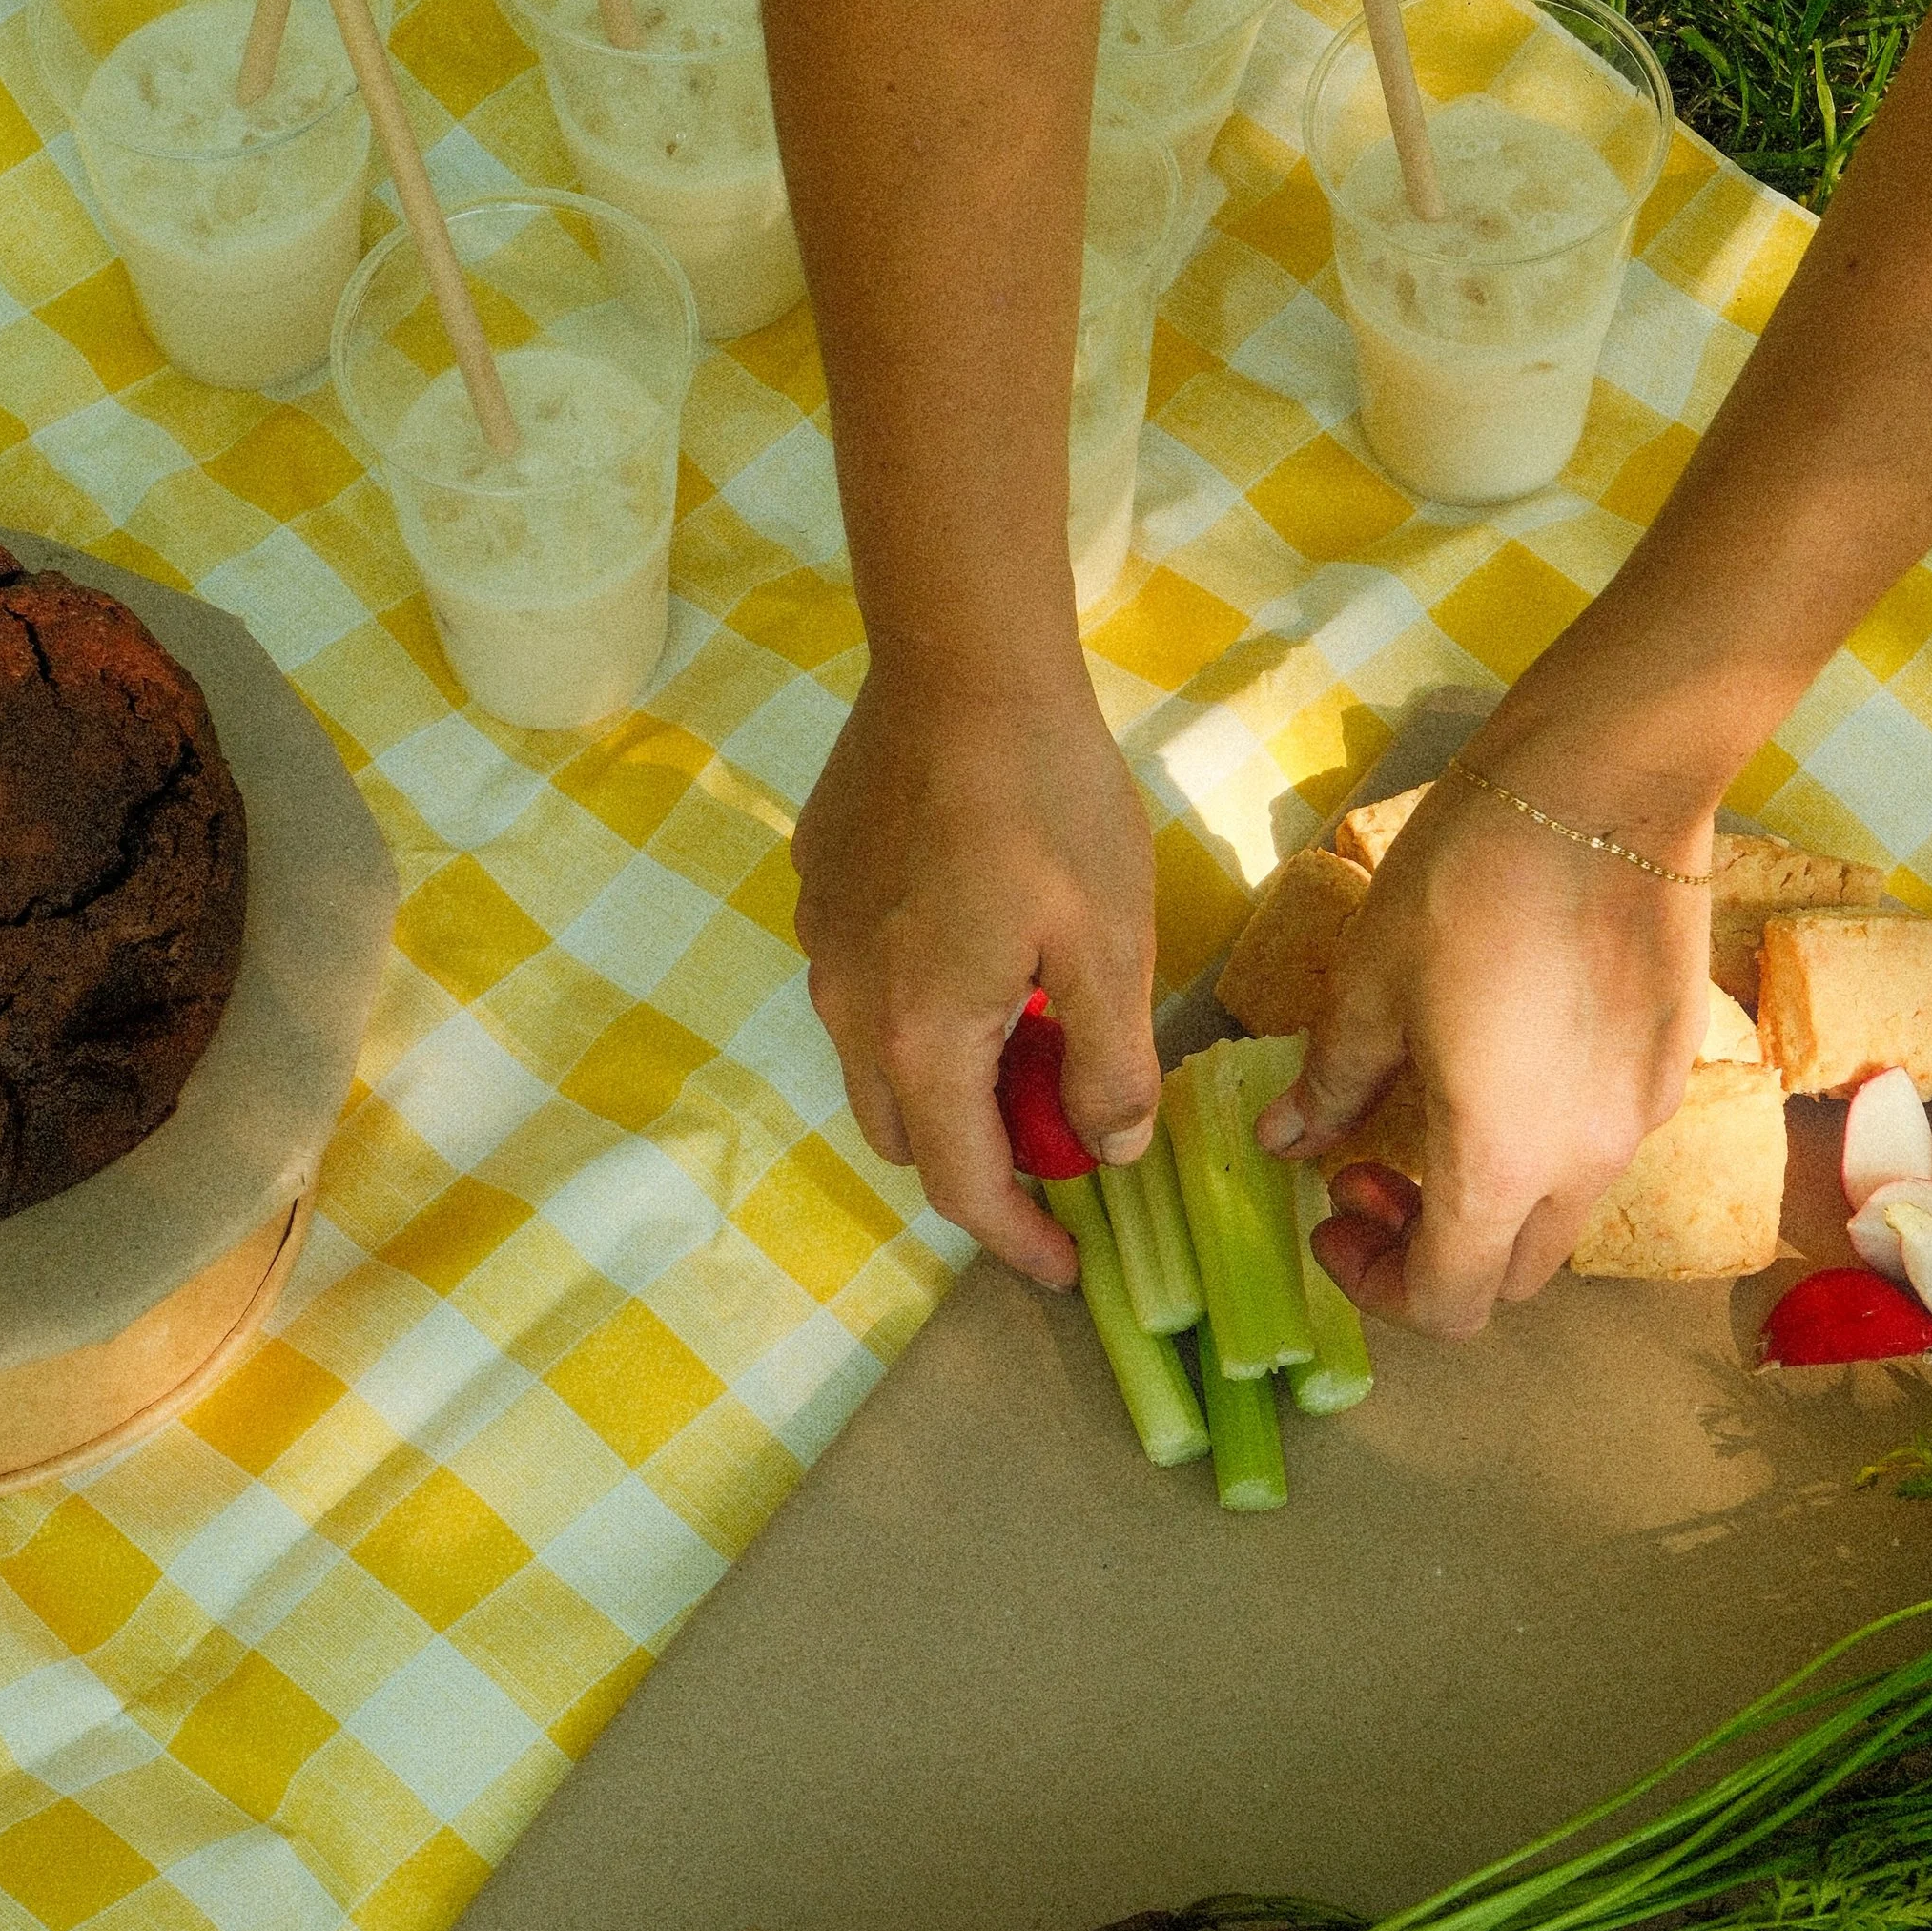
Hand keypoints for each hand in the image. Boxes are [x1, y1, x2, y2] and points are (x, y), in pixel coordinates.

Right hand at [793, 649, 1162, 1282]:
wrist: (959, 663)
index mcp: (921, 1038)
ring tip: (1032, 1035)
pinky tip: (982, 947)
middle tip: (1066, 1132)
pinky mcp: (818, 890)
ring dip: (948, 1081)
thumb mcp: (1114, 942)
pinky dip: (920, 1008)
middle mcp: (848, 1008)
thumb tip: (1110, 1148)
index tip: (1068, 1267)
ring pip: (878, 1064)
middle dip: (981, 1161)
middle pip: (910, 1135)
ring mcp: (823, 946)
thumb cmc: (1049, 802)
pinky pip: (863, 987)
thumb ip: (1113, 1063)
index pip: (961, 1185)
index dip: (1017, 1240)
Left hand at [1258, 752, 1714, 1338]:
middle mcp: (1588, 1163)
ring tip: (1433, 1105)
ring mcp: (1644, 1116)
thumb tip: (1290, 1139)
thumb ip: (1330, 1084)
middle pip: (1510, 1273)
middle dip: (1430, 1248)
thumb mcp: (1367, 985)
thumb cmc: (1470, 879)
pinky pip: (1603, 1142)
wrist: (1607, 780)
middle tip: (1366, 1168)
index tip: (1332, 1213)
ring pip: (1560, 1212)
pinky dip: (1544, 1141)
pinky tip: (1507, 1055)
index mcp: (1502, 1163)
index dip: (1377, 1283)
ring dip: (1489, 1198)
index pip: (1448, 1301)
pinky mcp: (1673, 1064)